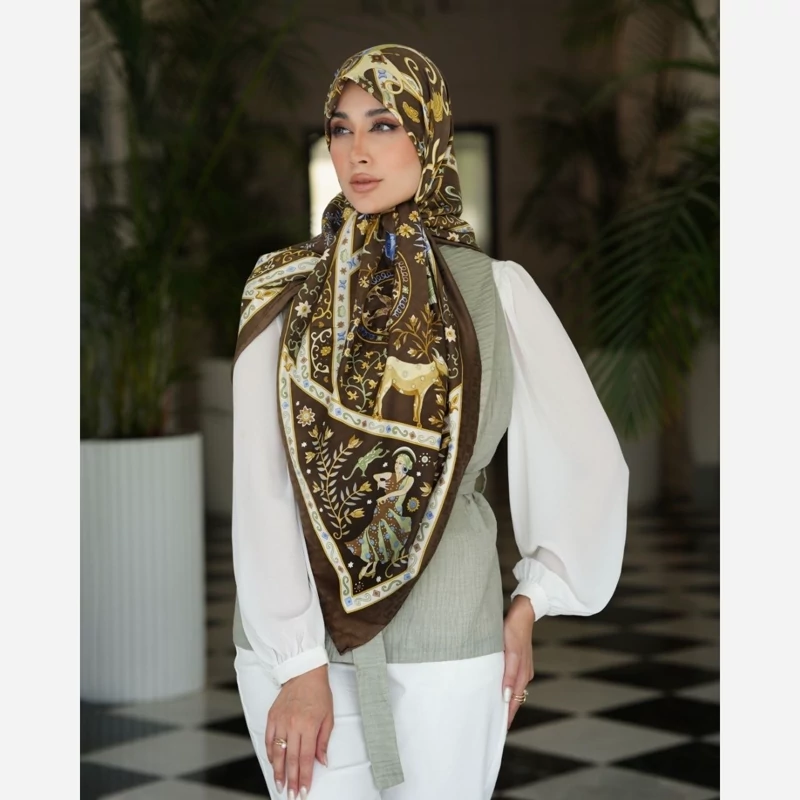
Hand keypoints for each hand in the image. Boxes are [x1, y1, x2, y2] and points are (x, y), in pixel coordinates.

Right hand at [266, 664, 333, 797]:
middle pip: (290, 759)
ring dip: (278, 771)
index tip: (303, 790)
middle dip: (290, 780)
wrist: (304, 672)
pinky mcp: (272, 716)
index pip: (305, 759)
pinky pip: (269, 740)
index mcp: (309, 726)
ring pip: (277, 752)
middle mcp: (293, 725)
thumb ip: (323, 741)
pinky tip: (273, 763)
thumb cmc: (319, 693)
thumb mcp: (329, 716)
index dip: (304, 777)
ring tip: (279, 784)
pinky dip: (270, 753)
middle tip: (290, 794)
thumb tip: (321, 761)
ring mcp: (280, 721)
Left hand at [502, 595, 535, 729]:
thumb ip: (509, 675)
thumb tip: (506, 696)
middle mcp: (524, 674)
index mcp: (522, 674)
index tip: (498, 729)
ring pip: (512, 690)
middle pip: (514, 699)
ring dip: (504, 700)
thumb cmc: (514, 630)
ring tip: (491, 710)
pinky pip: (511, 679)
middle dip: (505, 711)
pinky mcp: (518, 660)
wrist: (522, 613)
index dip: (507, 716)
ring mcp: (522, 667)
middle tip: (491, 723)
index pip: (514, 702)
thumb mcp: (511, 653)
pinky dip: (505, 688)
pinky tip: (496, 688)